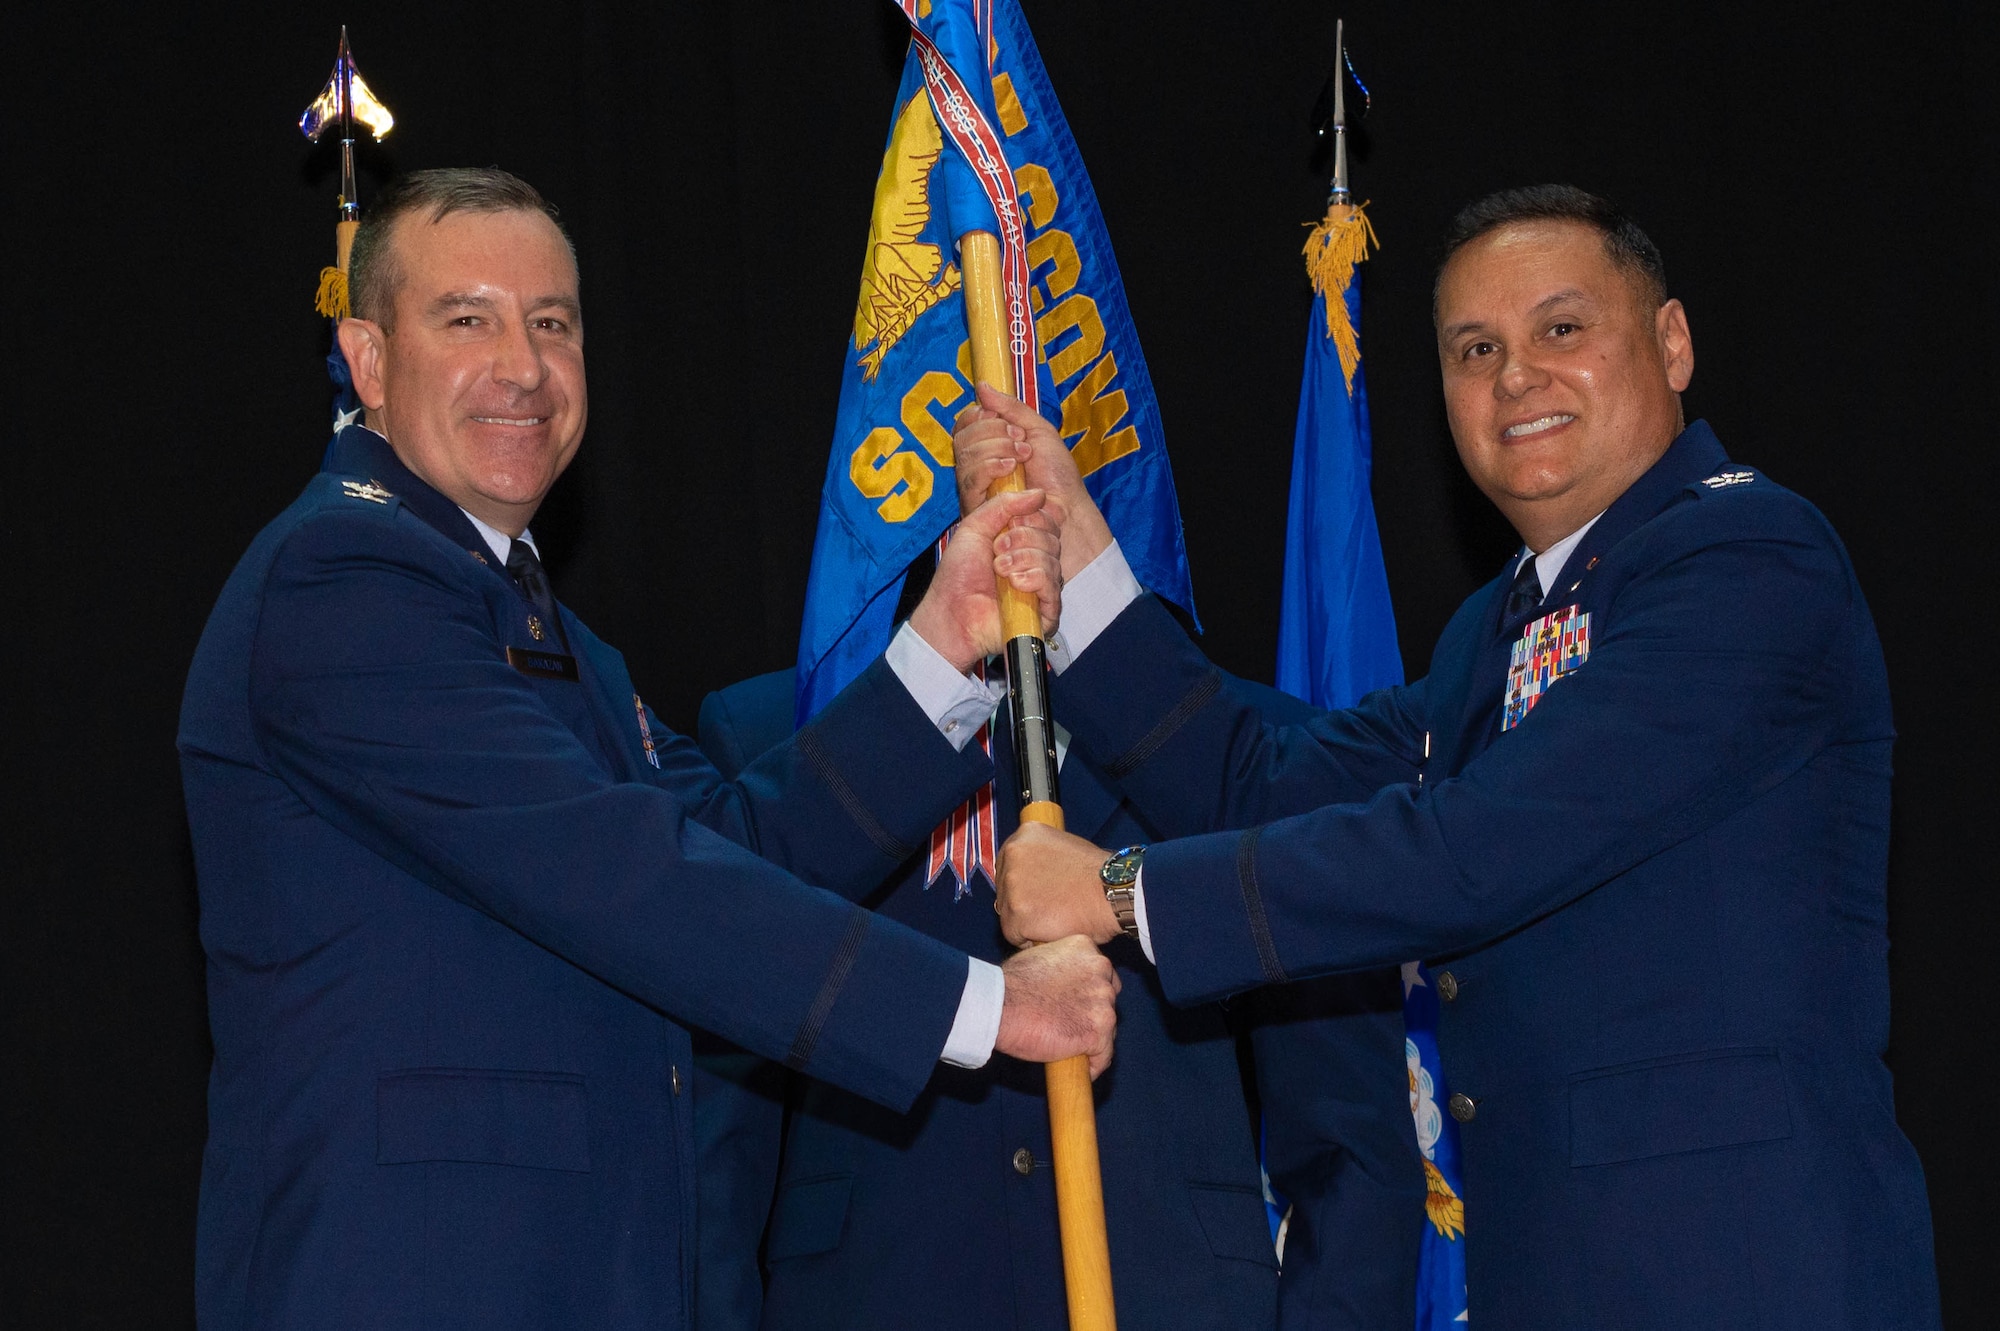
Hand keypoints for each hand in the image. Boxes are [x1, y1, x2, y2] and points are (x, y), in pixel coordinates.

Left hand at [908, 487, 1061, 671]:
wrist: (950, 613)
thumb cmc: (958, 575)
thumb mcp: (975, 527)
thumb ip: (1003, 505)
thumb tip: (1039, 493)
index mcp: (1022, 543)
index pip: (1047, 520)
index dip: (1031, 517)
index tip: (1008, 525)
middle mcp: (1035, 563)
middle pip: (1052, 536)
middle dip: (1023, 537)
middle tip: (997, 550)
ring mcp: (1042, 587)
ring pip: (1053, 558)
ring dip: (1023, 559)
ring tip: (999, 570)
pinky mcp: (1046, 611)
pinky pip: (1053, 584)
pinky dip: (1034, 578)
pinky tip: (1014, 583)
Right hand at [954, 384, 1114, 581]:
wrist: (1068, 506)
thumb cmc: (1057, 474)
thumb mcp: (1038, 430)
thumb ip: (1011, 408)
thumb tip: (982, 386)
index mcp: (988, 447)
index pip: (964, 425)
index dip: (977, 416)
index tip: (1002, 418)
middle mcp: (977, 467)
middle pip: (962, 437)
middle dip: (993, 431)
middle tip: (1021, 440)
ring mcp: (975, 488)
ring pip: (965, 456)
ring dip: (997, 447)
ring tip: (1023, 455)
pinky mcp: (976, 507)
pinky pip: (969, 479)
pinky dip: (990, 466)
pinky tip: (1011, 468)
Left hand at [996, 823, 1123, 947]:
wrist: (1112, 893)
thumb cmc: (1099, 875)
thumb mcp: (1067, 848)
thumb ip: (1043, 857)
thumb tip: (1034, 874)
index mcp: (1025, 835)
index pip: (1008, 863)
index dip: (1022, 883)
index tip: (1037, 892)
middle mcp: (1013, 855)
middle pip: (1004, 888)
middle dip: (1022, 902)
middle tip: (1050, 908)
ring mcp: (1011, 886)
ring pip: (1007, 913)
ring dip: (1027, 922)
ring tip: (1056, 918)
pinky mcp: (1015, 915)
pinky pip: (1014, 935)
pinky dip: (1031, 939)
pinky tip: (1053, 930)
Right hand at [996, 934, 1121, 1078]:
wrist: (999, 1006)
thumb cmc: (1009, 985)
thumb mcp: (1040, 958)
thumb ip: (1062, 967)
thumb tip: (1063, 984)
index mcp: (1086, 948)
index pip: (1102, 975)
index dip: (1091, 995)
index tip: (1079, 1007)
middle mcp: (1101, 970)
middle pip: (1109, 1000)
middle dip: (1095, 1015)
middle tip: (1073, 1028)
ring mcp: (1103, 1001)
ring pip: (1109, 1029)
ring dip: (1094, 1040)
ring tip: (1073, 1050)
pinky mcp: (1099, 1031)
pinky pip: (1104, 1055)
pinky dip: (1094, 1065)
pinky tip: (1083, 1070)